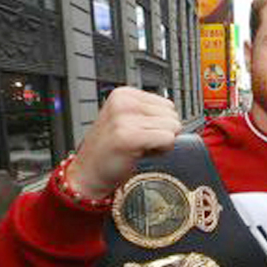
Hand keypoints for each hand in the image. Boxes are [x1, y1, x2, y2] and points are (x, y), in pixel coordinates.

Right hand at [67, 87, 181, 198]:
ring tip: (139, 146)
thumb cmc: (112, 149)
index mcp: (124, 94)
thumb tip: (177, 118)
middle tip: (140, 141)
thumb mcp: (128, 120)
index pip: (168, 105)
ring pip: (173, 127)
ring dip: (160, 142)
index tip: (140, 131)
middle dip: (161, 132)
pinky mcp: (129, 136)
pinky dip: (160, 151)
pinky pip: (168, 139)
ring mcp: (124, 118)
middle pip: (172, 115)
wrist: (89, 172)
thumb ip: (151, 113)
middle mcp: (124, 102)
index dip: (159, 123)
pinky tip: (140, 153)